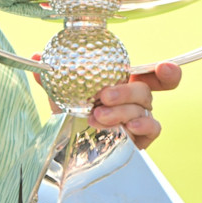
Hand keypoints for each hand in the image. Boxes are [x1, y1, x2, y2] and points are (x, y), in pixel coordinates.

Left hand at [32, 57, 179, 149]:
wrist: (70, 146)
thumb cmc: (75, 113)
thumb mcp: (62, 95)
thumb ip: (52, 77)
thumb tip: (36, 56)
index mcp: (123, 83)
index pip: (150, 73)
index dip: (164, 71)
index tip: (165, 68)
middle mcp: (136, 100)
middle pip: (145, 90)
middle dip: (127, 91)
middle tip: (103, 96)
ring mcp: (141, 119)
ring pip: (142, 110)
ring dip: (120, 112)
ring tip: (97, 117)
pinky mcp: (142, 139)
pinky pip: (151, 130)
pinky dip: (141, 127)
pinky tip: (128, 128)